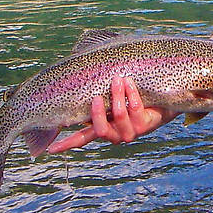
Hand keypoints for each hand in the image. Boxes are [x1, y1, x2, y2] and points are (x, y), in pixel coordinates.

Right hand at [47, 76, 176, 152]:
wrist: (162, 98)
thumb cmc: (133, 93)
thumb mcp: (111, 91)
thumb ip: (95, 86)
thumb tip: (77, 62)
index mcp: (103, 127)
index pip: (82, 138)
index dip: (66, 144)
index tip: (50, 150)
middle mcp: (115, 133)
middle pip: (99, 129)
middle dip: (97, 112)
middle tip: (96, 97)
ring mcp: (130, 132)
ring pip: (118, 116)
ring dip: (117, 96)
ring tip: (117, 79)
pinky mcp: (145, 126)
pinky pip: (134, 109)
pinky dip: (130, 93)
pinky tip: (130, 82)